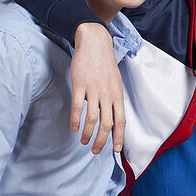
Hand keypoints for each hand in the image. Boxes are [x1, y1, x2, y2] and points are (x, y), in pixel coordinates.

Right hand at [71, 23, 124, 153]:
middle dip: (101, 141)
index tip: (115, 150)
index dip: (118, 137)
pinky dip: (75, 120)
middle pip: (107, 124)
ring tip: (83, 141)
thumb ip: (114, 100)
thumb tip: (111, 118)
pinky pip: (77, 107)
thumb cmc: (105, 65)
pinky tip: (73, 128)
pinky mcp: (79, 84)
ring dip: (88, 134)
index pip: (121, 121)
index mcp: (118, 95)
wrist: (95, 44)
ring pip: (92, 119)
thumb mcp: (115, 83)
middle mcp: (108, 94)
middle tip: (95, 151)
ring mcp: (93, 90)